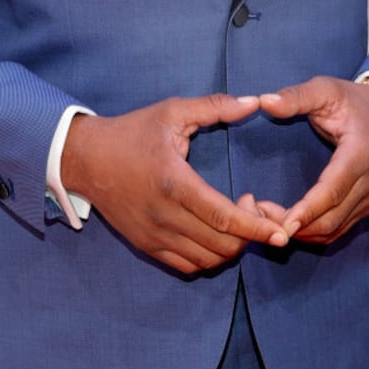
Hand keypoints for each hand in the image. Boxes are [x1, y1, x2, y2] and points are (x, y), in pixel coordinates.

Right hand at [61, 94, 289, 273]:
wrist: (86, 159)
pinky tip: (213, 233)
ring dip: (231, 246)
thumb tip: (254, 102)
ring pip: (208, 260)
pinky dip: (209, 257)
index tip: (282, 232)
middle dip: (250, 234)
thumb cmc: (132, 132)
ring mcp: (154, 236)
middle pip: (222, 244)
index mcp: (174, 183)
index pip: (224, 217)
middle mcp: (165, 216)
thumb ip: (215, 107)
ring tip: (234, 218)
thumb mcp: (172, 112)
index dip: (257, 228)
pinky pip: (188, 266)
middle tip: (251, 204)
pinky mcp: (147, 246)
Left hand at [258, 77, 368, 244]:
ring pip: (334, 230)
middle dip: (295, 225)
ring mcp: (367, 198)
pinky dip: (312, 233)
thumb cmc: (353, 102)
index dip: (308, 209)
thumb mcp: (325, 89)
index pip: (333, 190)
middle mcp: (368, 182)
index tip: (283, 221)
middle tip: (259, 217)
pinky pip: (337, 230)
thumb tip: (264, 101)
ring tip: (267, 220)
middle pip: (331, 218)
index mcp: (359, 153)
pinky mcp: (362, 207)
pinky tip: (288, 224)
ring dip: (301, 232)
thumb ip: (296, 97)